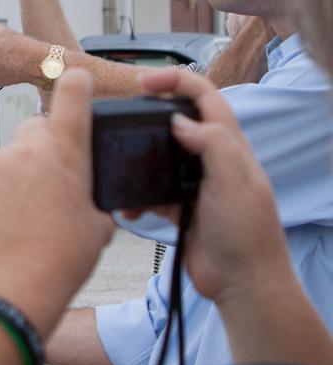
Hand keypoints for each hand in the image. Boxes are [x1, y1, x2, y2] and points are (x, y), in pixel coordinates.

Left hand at [0, 70, 114, 333]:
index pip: (72, 94)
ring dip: (19, 175)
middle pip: (38, 129)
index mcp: (67, 152)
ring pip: (12, 157)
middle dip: (46, 147)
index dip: (75, 85)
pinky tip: (3, 222)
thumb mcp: (97, 226)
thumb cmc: (61, 261)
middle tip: (51, 184)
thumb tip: (85, 193)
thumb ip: (93, 195)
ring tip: (25, 217)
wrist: (8, 288)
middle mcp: (28, 147)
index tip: (74, 81)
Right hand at [137, 70, 287, 305]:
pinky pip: (150, 190)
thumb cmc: (247, 234)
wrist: (243, 283)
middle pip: (177, 120)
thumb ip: (212, 144)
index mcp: (229, 145)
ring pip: (158, 156)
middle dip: (148, 115)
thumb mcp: (235, 182)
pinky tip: (128, 206)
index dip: (175, 81)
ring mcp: (194, 183)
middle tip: (120, 118)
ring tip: (117, 165)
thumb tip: (179, 120)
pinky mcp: (180, 206)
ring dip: (137, 159)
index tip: (143, 81)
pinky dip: (136, 195)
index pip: (204, 97)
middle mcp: (211, 159)